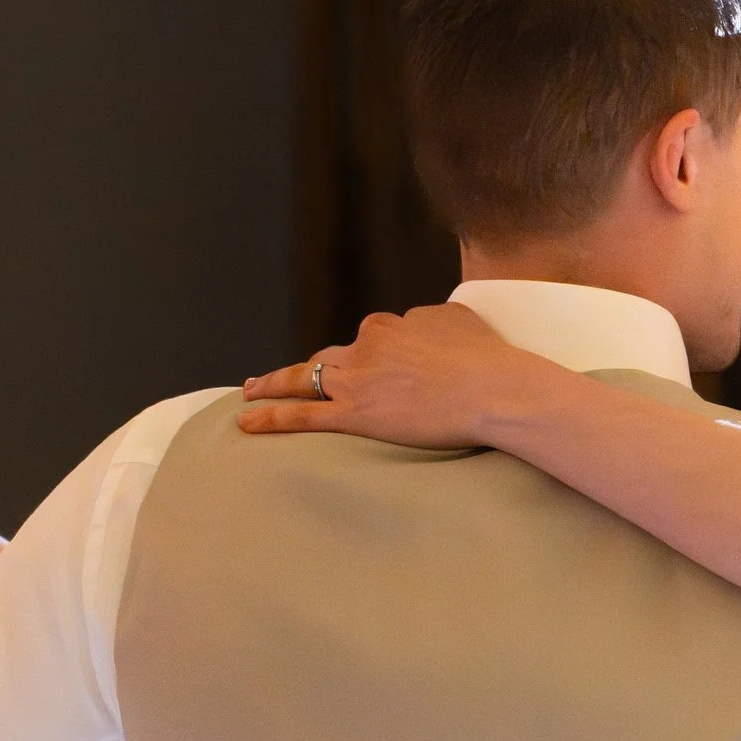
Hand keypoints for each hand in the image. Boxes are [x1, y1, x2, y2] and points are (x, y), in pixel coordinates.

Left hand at [237, 302, 551, 447]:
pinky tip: (247, 420)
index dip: (376, 351)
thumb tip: (421, 324)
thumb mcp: (459, 320)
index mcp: (393, 325)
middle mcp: (367, 346)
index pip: (374, 334)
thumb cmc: (487, 359)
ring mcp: (357, 379)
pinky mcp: (353, 414)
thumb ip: (432, 320)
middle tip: (283, 375)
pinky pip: (301, 416)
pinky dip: (270, 416)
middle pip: (331, 355)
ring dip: (273, 383)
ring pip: (304, 378)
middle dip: (309, 365)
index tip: (384, 366)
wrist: (493, 389)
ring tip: (251, 390)